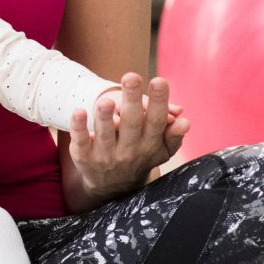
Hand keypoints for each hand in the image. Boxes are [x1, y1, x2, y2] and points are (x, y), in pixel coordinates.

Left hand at [66, 73, 187, 202]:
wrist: (114, 187)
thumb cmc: (141, 157)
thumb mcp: (161, 150)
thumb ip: (173, 135)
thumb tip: (185, 121)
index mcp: (150, 145)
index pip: (157, 121)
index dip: (159, 101)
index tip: (159, 80)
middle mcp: (129, 151)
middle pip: (132, 123)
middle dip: (132, 100)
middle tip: (131, 76)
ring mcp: (106, 156)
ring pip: (106, 134)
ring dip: (105, 117)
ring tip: (106, 99)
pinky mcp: (84, 157)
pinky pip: (81, 141)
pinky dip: (79, 127)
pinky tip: (78, 111)